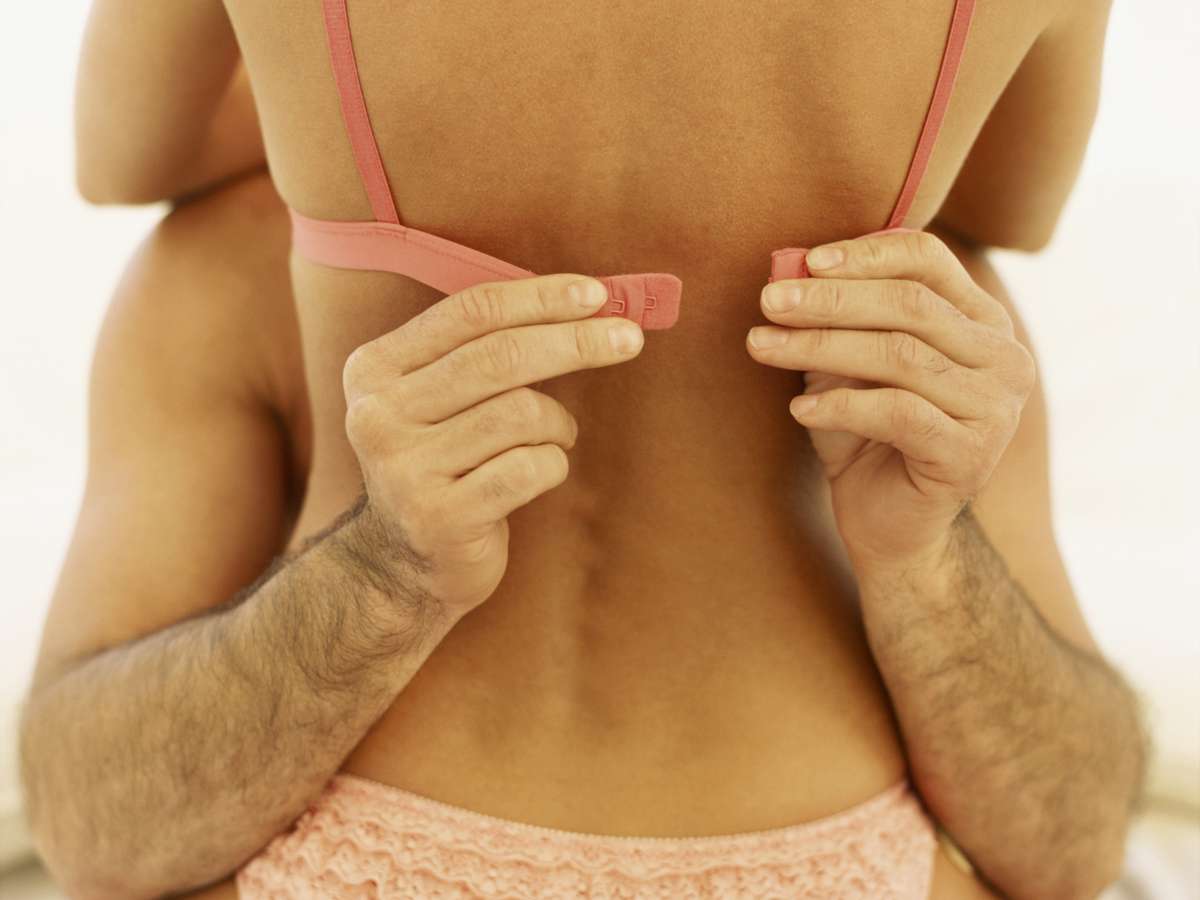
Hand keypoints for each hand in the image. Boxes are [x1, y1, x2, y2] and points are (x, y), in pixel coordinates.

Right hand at [342, 274, 644, 619]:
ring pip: (521, 412)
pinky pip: (530, 468)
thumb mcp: (438, 398)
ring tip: (555, 436)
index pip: (469, 312)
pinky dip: (552, 463)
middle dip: (576, 341)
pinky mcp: (441, 517)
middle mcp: (378, 415)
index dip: (540, 297)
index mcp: (374, 370)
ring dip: (558, 422)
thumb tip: (589, 302)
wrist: (403, 565)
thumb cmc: (445, 463)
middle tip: (629, 338)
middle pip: (501, 357)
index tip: (598, 295)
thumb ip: (488, 348)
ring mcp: (405, 470)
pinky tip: (540, 471)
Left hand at [746, 230, 1035, 569]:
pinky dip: (840, 405)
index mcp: (980, 322)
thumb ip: (834, 318)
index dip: (866, 253)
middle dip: (830, 299)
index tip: (806, 261)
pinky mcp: (970, 455)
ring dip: (820, 346)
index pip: (928, 261)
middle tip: (769, 301)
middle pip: (910, 304)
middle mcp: (1002, 358)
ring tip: (761, 346)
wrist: (890, 526)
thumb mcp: (847, 366)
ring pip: (899, 355)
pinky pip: (898, 413)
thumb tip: (786, 269)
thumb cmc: (865, 435)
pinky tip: (799, 407)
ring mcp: (994, 408)